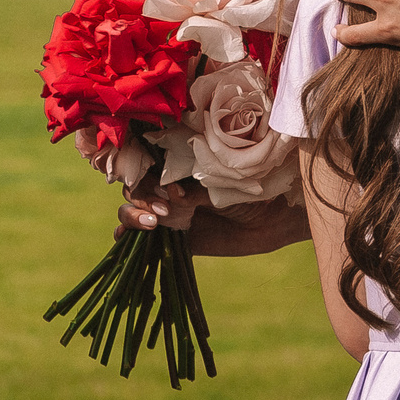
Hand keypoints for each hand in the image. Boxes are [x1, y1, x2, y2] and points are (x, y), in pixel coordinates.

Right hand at [118, 179, 309, 255]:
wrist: (275, 220)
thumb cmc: (255, 191)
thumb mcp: (224, 186)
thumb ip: (197, 190)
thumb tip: (172, 193)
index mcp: (180, 164)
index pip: (145, 161)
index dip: (144, 171)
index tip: (165, 186)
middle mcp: (169, 185)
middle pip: (134, 186)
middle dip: (141, 196)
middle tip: (164, 210)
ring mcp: (168, 211)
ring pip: (132, 209)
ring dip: (133, 215)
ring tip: (154, 223)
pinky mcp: (173, 236)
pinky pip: (141, 237)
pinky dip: (126, 235)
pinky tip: (124, 237)